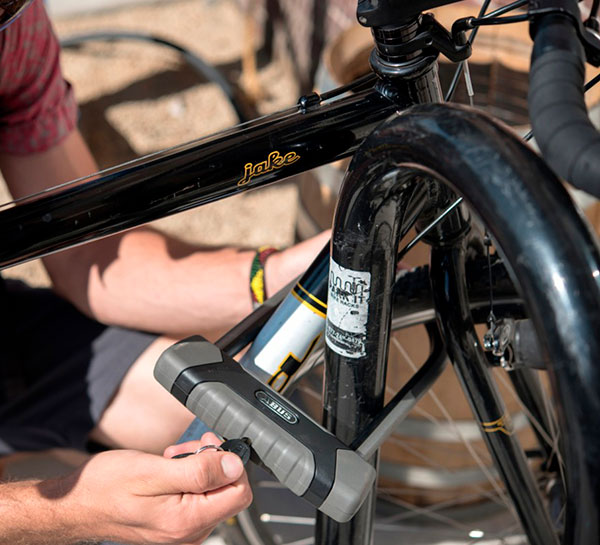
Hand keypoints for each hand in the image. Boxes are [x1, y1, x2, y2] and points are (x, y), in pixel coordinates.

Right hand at [56, 433, 251, 544]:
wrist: (75, 503)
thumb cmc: (105, 487)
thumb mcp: (155, 471)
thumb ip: (199, 471)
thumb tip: (234, 465)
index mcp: (188, 521)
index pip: (239, 493)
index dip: (231, 464)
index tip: (211, 446)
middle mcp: (188, 532)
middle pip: (227, 490)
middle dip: (211, 462)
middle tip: (186, 448)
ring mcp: (181, 530)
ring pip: (212, 491)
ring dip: (197, 466)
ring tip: (172, 457)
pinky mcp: (173, 523)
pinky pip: (196, 497)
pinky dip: (187, 477)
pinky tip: (169, 467)